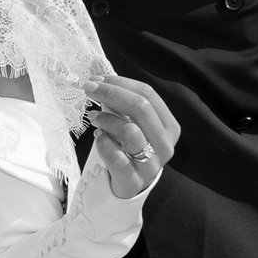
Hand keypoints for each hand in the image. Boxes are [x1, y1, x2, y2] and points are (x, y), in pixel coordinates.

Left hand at [84, 75, 180, 200]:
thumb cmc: (127, 148)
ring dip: (106, 119)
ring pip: (130, 131)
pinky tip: (98, 138)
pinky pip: (117, 158)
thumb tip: (96, 70)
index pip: (148, 94)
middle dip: (111, 93)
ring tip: (94, 117)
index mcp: (168, 126)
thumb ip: (118, 100)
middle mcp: (165, 145)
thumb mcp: (128, 122)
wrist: (126, 187)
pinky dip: (104, 144)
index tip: (97, 78)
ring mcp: (152, 165)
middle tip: (88, 88)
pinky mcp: (134, 181)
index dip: (121, 83)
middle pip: (141, 107)